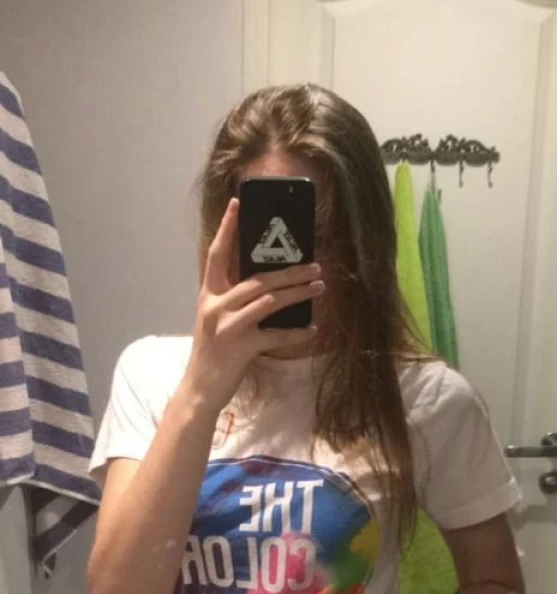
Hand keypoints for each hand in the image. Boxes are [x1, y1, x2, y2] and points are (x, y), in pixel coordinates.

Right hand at [184, 198, 323, 412]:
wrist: (200, 388)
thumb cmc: (213, 353)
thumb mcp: (215, 320)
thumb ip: (233, 300)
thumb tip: (268, 283)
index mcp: (209, 295)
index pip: (217, 254)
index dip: (227, 228)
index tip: (238, 205)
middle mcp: (216, 306)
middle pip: (258, 279)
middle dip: (289, 270)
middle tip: (314, 265)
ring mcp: (229, 326)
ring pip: (269, 300)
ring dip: (298, 292)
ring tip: (318, 286)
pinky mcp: (242, 347)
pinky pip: (277, 335)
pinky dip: (297, 332)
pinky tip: (311, 328)